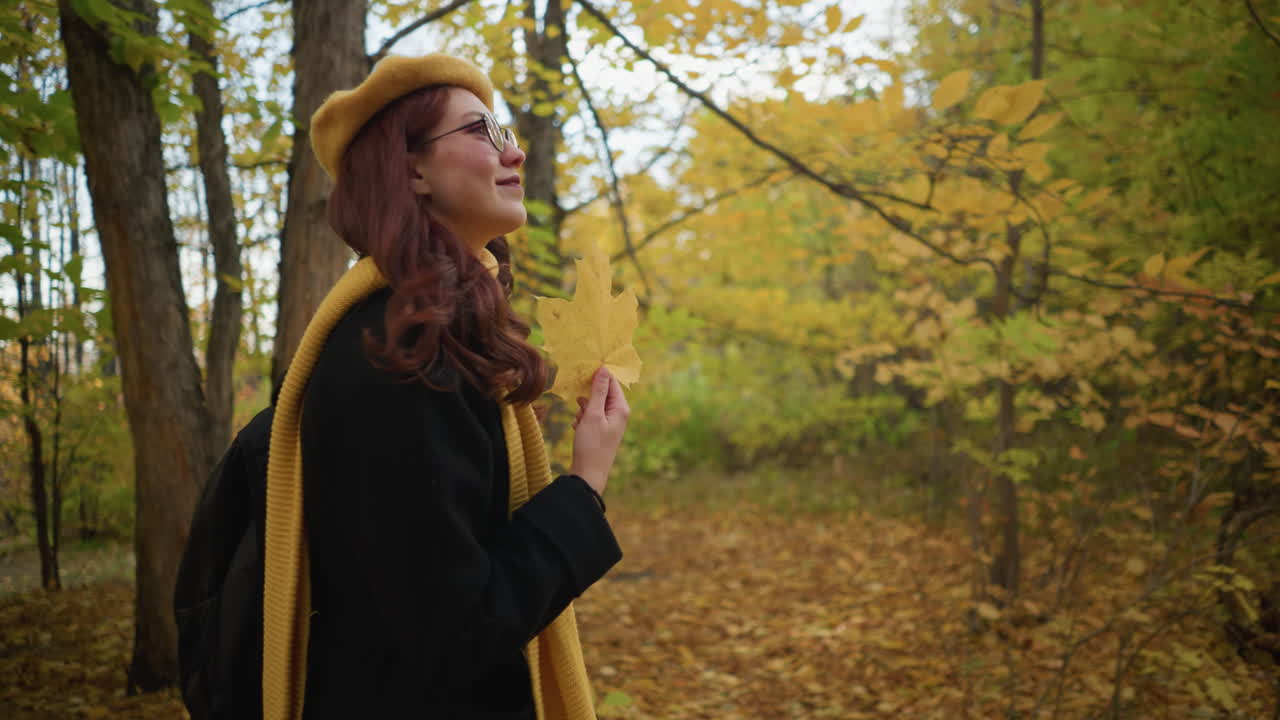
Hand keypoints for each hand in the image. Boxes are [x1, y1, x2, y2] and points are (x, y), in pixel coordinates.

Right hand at [570, 367, 629, 495]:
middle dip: (588, 397)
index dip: (597, 375)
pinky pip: (590, 415)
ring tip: (580, 422)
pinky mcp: (601, 429)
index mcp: (621, 408)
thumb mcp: (593, 414)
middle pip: (602, 392)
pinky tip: (578, 428)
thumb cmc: (591, 444)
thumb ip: (598, 391)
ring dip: (583, 409)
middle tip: (581, 408)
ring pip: (594, 404)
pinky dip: (582, 419)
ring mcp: (610, 422)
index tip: (582, 374)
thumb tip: (603, 369)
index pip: (611, 381)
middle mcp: (618, 413)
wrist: (588, 474)